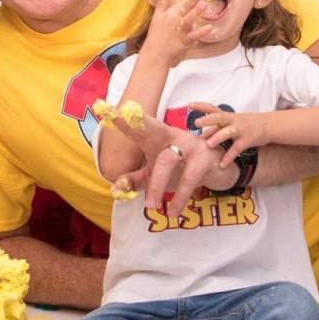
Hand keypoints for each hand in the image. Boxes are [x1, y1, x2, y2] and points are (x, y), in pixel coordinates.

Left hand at [113, 111, 235, 216]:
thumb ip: (135, 180)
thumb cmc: (179, 168)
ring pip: (166, 161)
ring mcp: (188, 144)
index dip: (120, 118)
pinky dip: (180, 197)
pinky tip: (172, 211)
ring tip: (150, 206)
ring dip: (157, 185)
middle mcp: (170, 134)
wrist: (216, 169)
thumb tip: (116, 190)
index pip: (135, 126)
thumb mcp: (154, 173)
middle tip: (118, 115)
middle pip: (150, 126)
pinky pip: (189, 178)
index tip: (102, 108)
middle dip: (135, 121)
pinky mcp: (204, 158)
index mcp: (155, 136)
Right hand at [142, 0, 212, 65]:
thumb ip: (161, 0)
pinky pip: (193, 36)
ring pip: (189, 19)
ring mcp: (181, 31)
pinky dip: (201, 32)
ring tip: (203, 4)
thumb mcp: (157, 15)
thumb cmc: (156, 34)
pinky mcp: (184, 42)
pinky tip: (209, 28)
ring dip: (196, 12)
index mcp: (171, 13)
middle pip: (188, 6)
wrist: (154, 54)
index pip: (185, 0)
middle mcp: (176, 20)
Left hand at [193, 102, 266, 166]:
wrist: (268, 125)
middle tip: (196, 123)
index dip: (201, 106)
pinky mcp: (247, 140)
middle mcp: (232, 120)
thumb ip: (216, 128)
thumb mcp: (231, 123)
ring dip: (217, 137)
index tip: (190, 105)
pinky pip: (236, 149)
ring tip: (208, 145)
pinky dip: (229, 157)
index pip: (212, 108)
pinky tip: (222, 164)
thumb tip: (200, 136)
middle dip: (207, 119)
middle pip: (219, 117)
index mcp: (227, 115)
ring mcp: (240, 129)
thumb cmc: (244, 124)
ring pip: (227, 132)